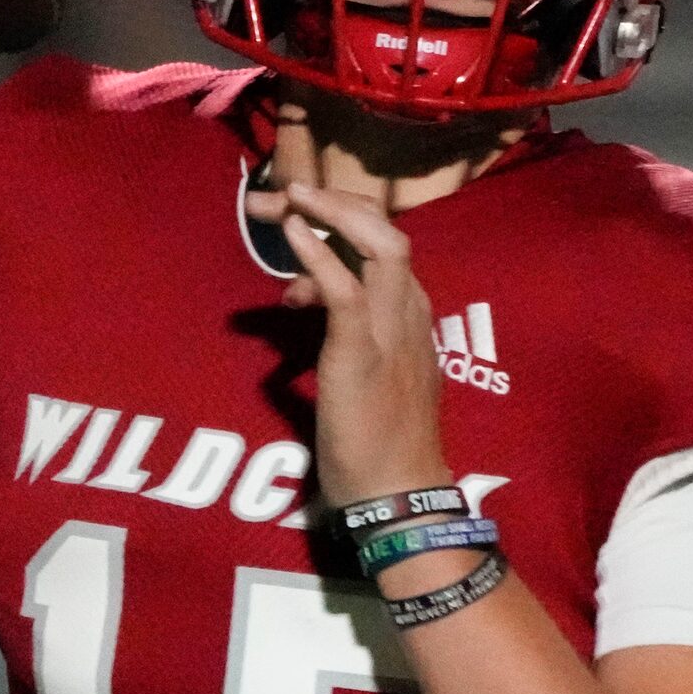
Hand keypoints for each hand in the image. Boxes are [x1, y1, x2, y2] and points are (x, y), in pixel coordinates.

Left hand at [246, 179, 454, 508]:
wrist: (398, 496)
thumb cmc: (378, 445)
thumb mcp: (361, 372)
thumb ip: (338, 329)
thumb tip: (297, 299)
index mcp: (412, 318)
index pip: (385, 246)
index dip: (341, 220)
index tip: (295, 222)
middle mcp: (410, 314)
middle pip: (386, 232)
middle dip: (334, 203)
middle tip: (281, 197)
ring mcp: (392, 333)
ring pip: (380, 247)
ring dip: (331, 212)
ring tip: (287, 199)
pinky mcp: (365, 356)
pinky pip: (349, 291)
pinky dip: (320, 254)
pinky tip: (294, 230)